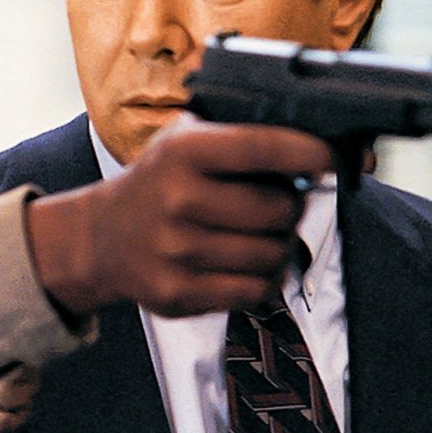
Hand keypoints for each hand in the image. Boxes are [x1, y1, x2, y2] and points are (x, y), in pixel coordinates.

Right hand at [23, 116, 327, 317]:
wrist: (102, 238)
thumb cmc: (161, 182)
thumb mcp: (185, 142)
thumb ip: (239, 138)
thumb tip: (317, 147)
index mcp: (182, 152)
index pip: (259, 147)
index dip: (306, 151)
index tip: (329, 156)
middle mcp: (177, 199)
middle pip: (279, 209)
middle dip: (291, 206)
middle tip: (279, 203)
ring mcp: (176, 251)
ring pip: (273, 254)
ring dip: (279, 246)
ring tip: (259, 235)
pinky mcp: (178, 293)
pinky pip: (255, 291)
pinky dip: (264, 279)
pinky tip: (247, 264)